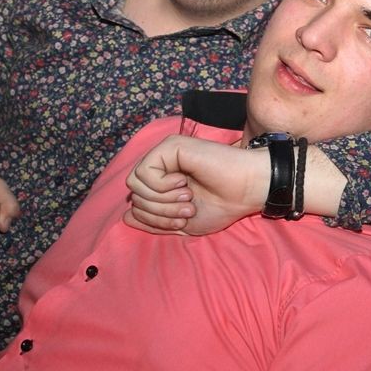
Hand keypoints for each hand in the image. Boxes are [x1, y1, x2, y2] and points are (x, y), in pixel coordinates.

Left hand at [123, 135, 267, 234]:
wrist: (244, 191)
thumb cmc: (221, 206)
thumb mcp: (183, 224)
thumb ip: (155, 222)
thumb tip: (126, 216)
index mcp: (163, 185)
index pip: (137, 206)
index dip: (155, 220)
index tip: (183, 222)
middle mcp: (161, 167)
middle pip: (135, 197)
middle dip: (160, 212)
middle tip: (189, 209)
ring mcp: (164, 155)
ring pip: (135, 186)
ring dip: (162, 200)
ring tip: (188, 198)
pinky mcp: (169, 147)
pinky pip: (144, 173)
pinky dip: (162, 185)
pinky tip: (184, 182)